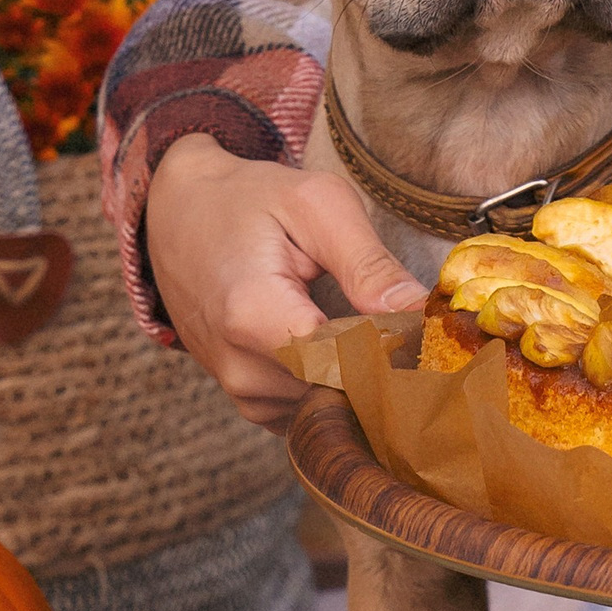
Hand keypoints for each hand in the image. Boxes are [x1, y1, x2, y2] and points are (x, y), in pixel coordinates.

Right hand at [145, 132, 424, 428]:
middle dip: (388, 365)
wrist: (179, 214)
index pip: (349, 363)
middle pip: (342, 389)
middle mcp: (240, 368)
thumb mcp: (317, 205)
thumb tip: (421, 314)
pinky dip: (337, 386)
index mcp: (254, 316)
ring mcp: (239, 391)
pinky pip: (309, 409)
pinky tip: (350, 349)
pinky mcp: (246, 399)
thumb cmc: (250, 201)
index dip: (399, 350)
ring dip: (363, 376)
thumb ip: (369, 264)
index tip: (433, 333)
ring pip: (330, 404)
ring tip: (378, 329)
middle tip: (418, 329)